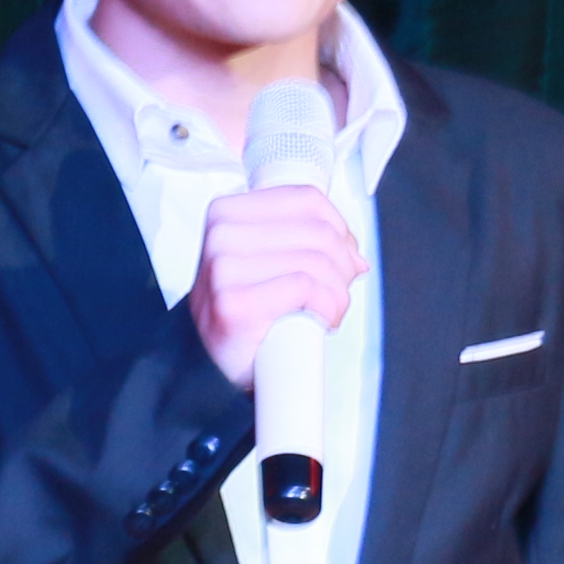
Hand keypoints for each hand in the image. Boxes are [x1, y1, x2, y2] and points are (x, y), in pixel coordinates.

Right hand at [186, 184, 365, 385]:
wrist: (207, 364)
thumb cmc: (240, 313)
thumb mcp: (264, 262)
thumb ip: (302, 244)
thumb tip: (356, 256)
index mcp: (227, 213)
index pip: (307, 199)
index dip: (340, 228)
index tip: (342, 256)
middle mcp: (221, 235)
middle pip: (318, 232)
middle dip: (344, 266)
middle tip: (338, 292)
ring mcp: (223, 269)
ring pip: (316, 261)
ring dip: (338, 293)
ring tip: (329, 311)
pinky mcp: (234, 304)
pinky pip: (305, 288)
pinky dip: (327, 308)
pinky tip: (321, 321)